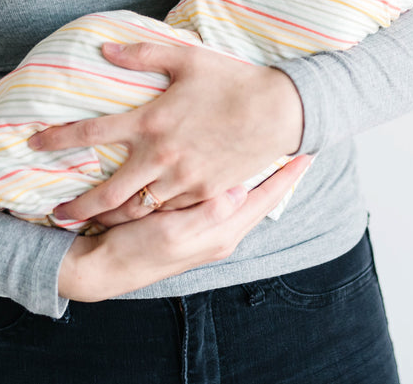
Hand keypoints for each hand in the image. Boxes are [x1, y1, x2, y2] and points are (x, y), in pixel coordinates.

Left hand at [28, 41, 303, 226]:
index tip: (33, 143)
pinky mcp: (204, 193)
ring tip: (94, 221)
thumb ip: (143, 53)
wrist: (279, 111)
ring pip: (137, 208)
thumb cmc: (232, 80)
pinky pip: (170, 209)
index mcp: (150, 121)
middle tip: (57, 213)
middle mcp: (161, 156)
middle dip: (77, 207)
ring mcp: (183, 179)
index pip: (91, 131)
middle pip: (107, 192)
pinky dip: (151, 215)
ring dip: (111, 217)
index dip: (56, 139)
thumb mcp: (187, 58)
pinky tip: (141, 217)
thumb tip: (106, 49)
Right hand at [58, 154, 312, 301]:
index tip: (307, 153)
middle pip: (261, 198)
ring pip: (244, 197)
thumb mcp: (172, 234)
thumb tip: (239, 191)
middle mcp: (221, 232)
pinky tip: (234, 168)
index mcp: (221, 233)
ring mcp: (208, 230)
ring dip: (259, 176)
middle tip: (296, 145)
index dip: (286, 177)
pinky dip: (236, 182)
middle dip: (280, 175)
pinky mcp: (192, 224)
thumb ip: (207, 214)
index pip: (265, 200)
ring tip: (272, 151)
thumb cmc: (136, 250)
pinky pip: (225, 199)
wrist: (104, 268)